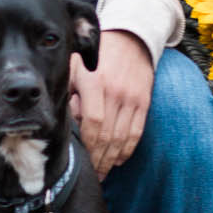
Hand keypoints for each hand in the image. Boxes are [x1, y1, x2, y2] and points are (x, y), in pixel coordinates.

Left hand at [69, 28, 154, 177]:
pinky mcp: (144, 101)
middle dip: (98, 159)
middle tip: (90, 173)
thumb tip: (68, 123)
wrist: (130, 38)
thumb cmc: (96, 55)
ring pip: (122, 138)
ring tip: (102, 173)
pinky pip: (136, 132)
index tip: (80, 158)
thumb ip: (70, 93)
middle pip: (107, 136)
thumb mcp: (75, 67)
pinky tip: (117, 160)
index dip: (87, 145)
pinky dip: (127, 150)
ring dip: (111, 160)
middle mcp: (116, 92)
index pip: (93, 124)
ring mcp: (132, 98)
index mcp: (96, 83)